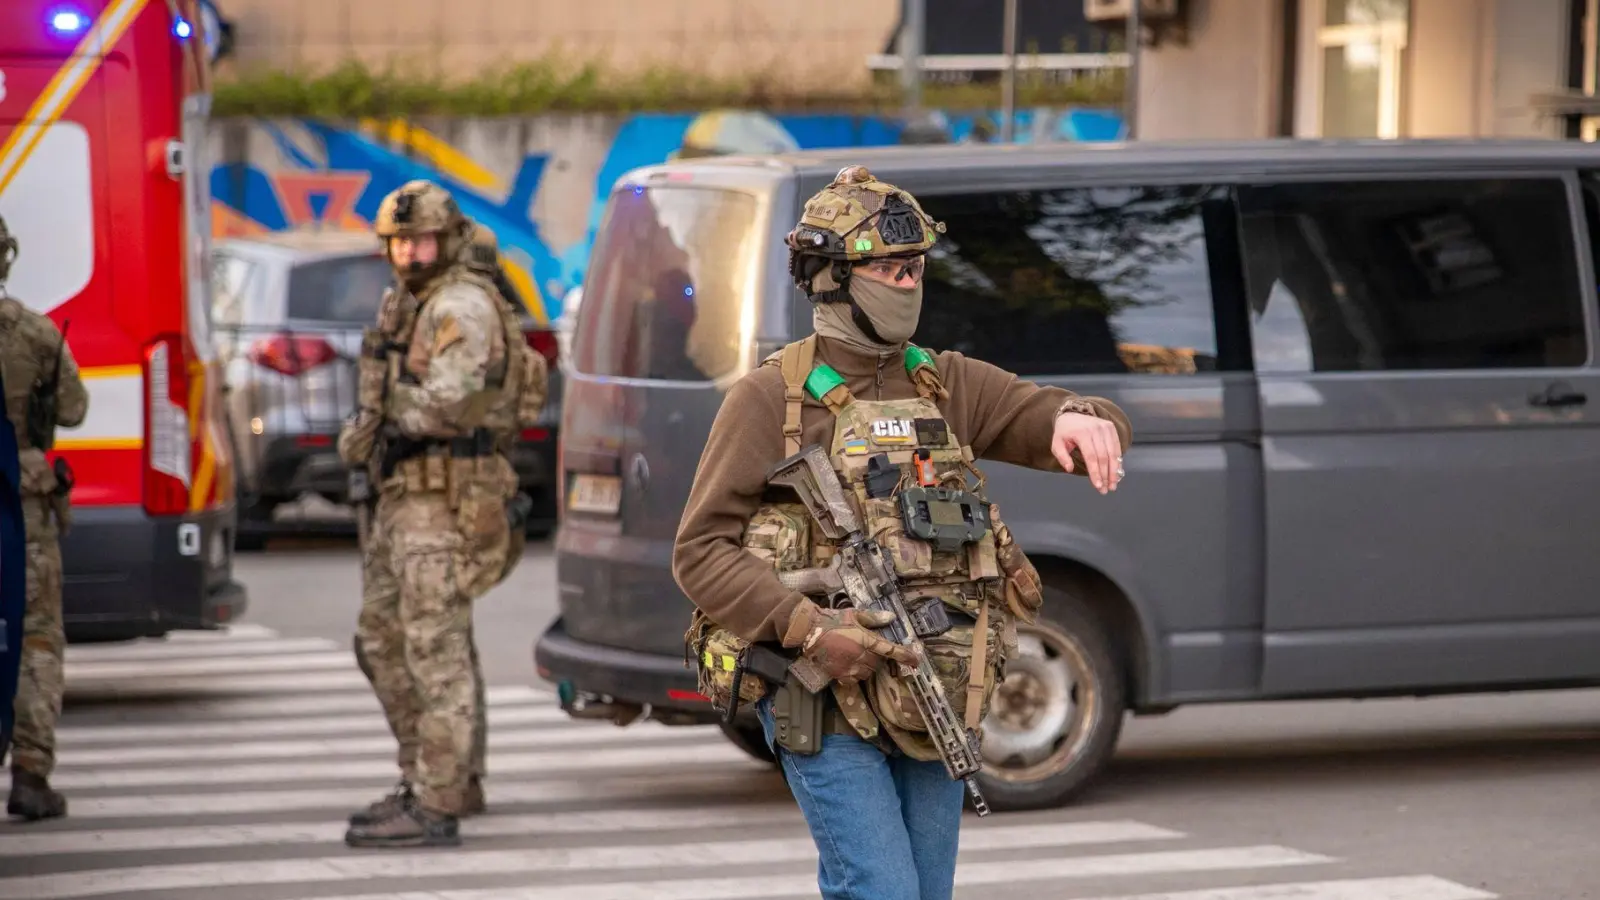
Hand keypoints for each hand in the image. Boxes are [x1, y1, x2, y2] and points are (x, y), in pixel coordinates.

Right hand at [782, 601, 919, 685]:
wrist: (808, 630)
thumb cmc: (832, 620)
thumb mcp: (853, 614)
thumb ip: (873, 618)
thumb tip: (891, 618)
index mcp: (865, 639)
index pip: (890, 650)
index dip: (905, 656)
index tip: (916, 661)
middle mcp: (859, 655)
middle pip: (878, 663)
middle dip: (877, 658)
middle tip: (868, 648)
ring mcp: (849, 666)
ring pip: (867, 673)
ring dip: (867, 667)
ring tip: (858, 656)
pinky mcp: (839, 674)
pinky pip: (854, 680)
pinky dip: (856, 674)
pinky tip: (849, 665)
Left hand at [1052, 412, 1123, 493]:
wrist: (1073, 414)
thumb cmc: (1064, 432)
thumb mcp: (1056, 443)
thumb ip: (1061, 456)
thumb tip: (1069, 469)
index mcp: (1081, 433)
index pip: (1091, 456)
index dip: (1096, 472)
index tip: (1098, 486)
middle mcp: (1095, 429)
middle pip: (1104, 456)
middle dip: (1106, 475)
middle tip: (1107, 489)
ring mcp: (1105, 427)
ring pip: (1113, 453)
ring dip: (1114, 471)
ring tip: (1113, 484)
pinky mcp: (1111, 428)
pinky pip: (1117, 447)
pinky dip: (1118, 461)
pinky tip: (1117, 473)